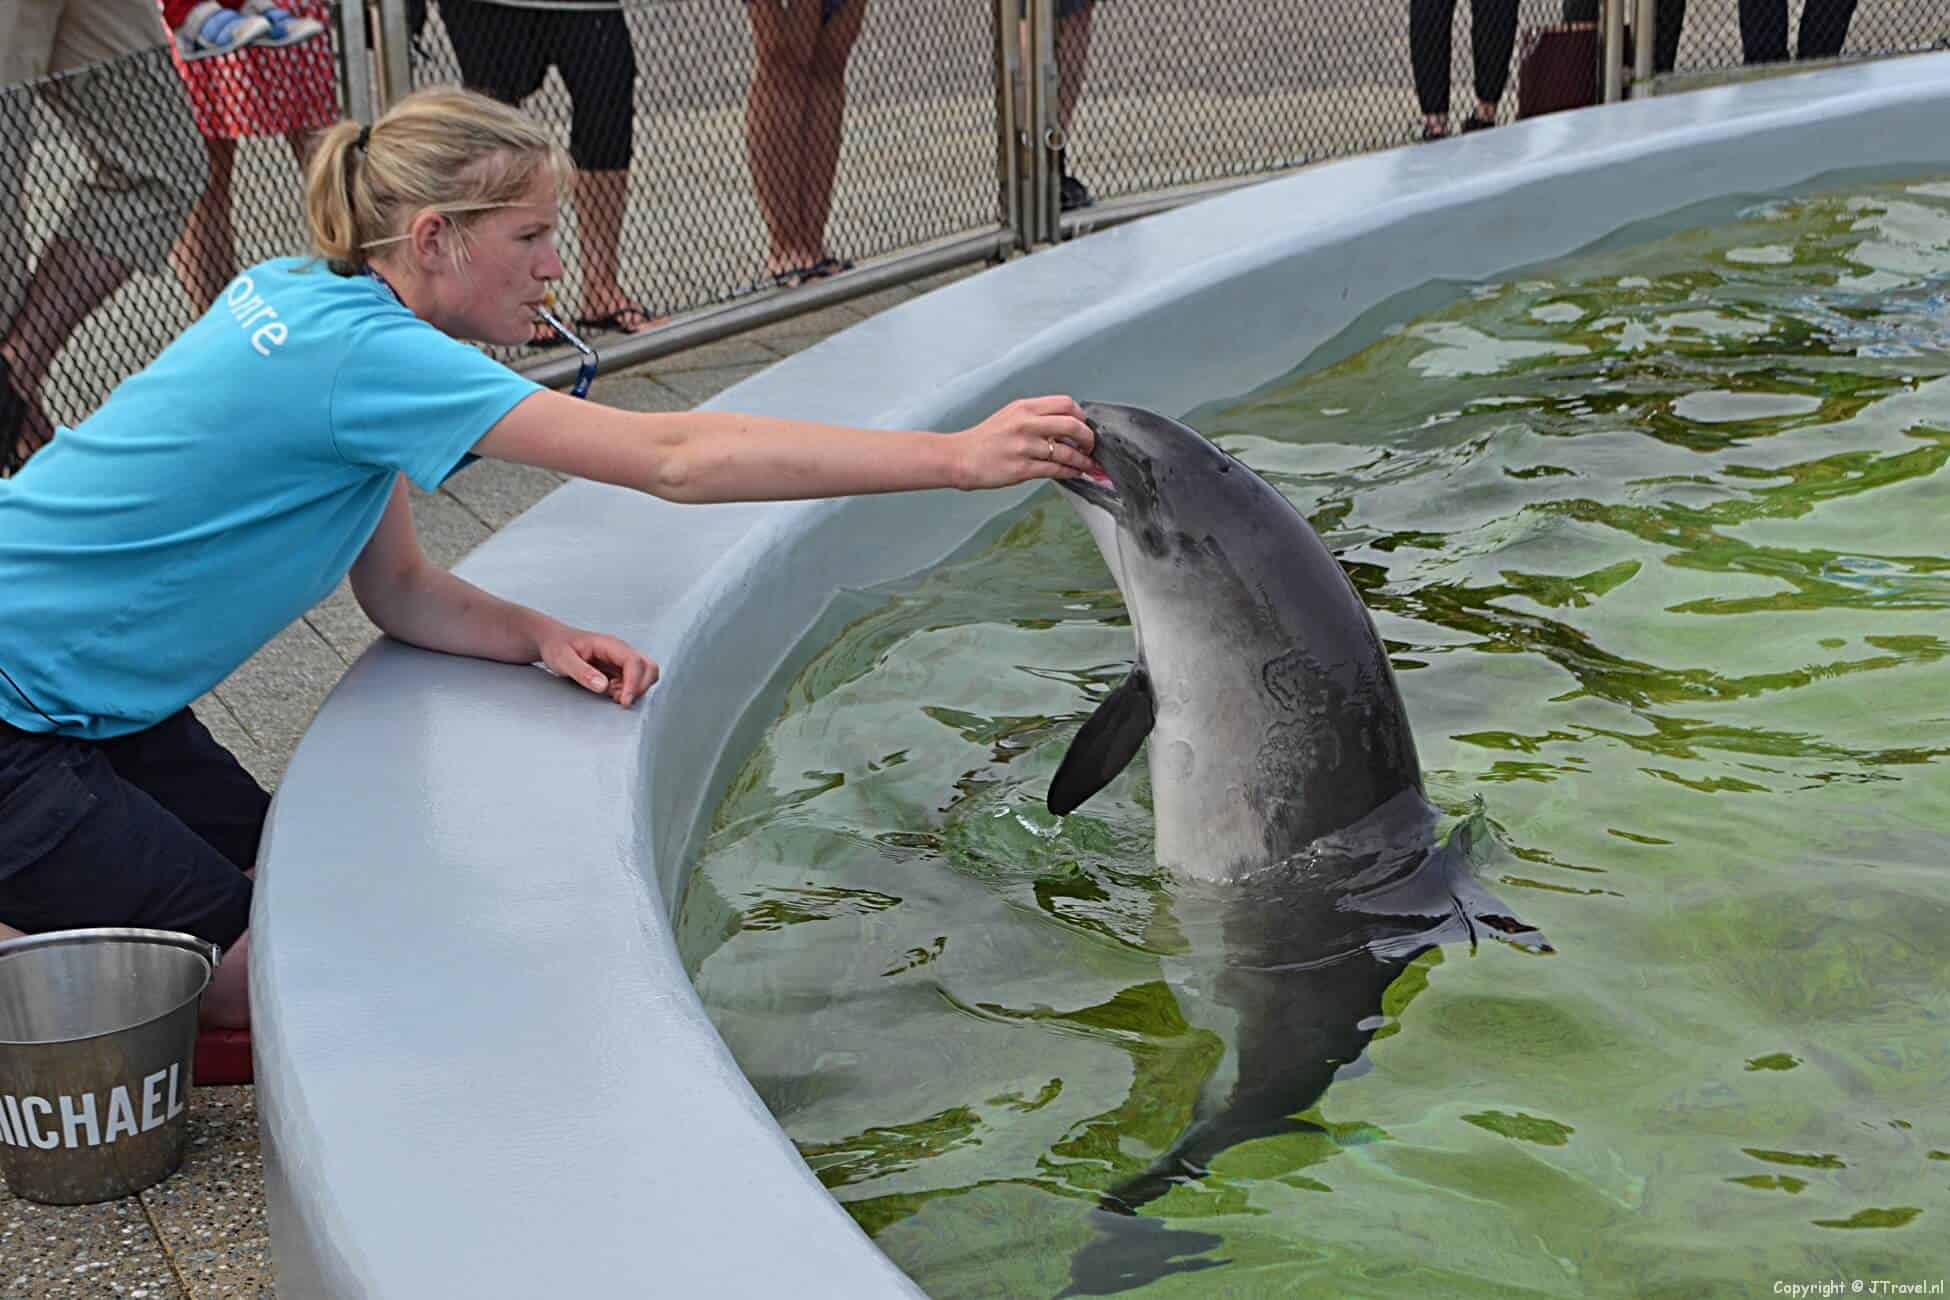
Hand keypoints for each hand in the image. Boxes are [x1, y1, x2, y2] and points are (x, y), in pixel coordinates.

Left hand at [539, 626, 658, 706]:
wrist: (553, 642)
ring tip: (613, 695)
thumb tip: (603, 685)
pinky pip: (633, 682)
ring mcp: (621, 661)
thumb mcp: (563, 659)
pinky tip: (610, 693)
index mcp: (609, 645)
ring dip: (634, 690)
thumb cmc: (557, 646)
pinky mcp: (618, 670)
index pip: (634, 661)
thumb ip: (582, 672)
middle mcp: (620, 652)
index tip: (625, 700)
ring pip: (645, 675)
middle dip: (641, 686)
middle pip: (648, 667)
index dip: (634, 682)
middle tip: (621, 700)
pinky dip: (627, 692)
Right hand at [950, 395, 1098, 489]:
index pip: (1065, 403)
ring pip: (1066, 452)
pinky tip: (1074, 473)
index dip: (1081, 416)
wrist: (960, 457)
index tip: (1084, 425)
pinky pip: (1055, 470)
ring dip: (1082, 460)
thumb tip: (1065, 426)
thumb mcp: (1010, 416)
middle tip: (1091, 446)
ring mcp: (1024, 447)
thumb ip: (1036, 417)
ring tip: (1087, 464)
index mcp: (1024, 408)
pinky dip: (1069, 472)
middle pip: (1072, 425)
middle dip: (1088, 437)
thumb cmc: (984, 439)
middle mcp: (1026, 424)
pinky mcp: (1022, 468)